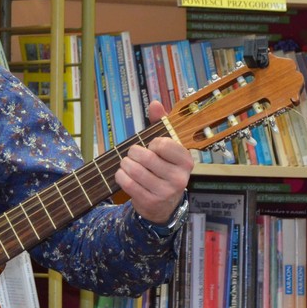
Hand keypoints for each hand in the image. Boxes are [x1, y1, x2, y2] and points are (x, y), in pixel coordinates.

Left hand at [115, 100, 193, 223]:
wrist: (164, 205)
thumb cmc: (163, 169)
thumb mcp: (167, 148)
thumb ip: (161, 124)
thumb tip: (155, 103)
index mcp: (186, 161)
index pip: (162, 144)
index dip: (152, 143)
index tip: (153, 148)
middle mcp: (179, 178)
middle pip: (145, 156)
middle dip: (133, 153)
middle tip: (134, 155)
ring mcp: (165, 192)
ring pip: (134, 169)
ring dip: (125, 164)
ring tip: (128, 164)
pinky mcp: (150, 201)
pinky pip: (126, 182)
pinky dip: (120, 175)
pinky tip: (124, 175)